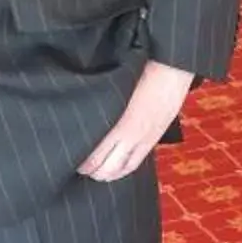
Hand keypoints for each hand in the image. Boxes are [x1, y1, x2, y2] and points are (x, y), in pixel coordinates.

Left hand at [79, 60, 192, 180]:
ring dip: (105, 175)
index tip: (70, 159)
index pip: (94, 156)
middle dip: (90, 171)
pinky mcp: (153, 138)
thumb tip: (84, 117)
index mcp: (117, 123)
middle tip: (79, 168)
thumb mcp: (113, 88)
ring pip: (120, 169)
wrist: (170, 67)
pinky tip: (116, 171)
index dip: (81, 163)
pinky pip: (136, 163)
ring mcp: (143, 139)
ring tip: (95, 173)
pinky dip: (122, 171)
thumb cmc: (140, 69)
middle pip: (105, 167)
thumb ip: (99, 106)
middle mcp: (129, 136)